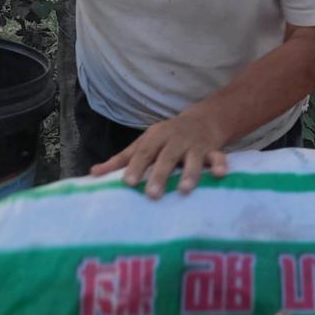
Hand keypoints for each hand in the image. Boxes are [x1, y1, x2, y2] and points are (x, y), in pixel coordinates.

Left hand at [90, 106, 229, 199]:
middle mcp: (176, 140)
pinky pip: (219, 157)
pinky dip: (221, 164)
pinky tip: (221, 175)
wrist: (203, 119)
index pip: (144, 151)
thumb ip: (122, 160)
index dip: (136, 166)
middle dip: (160, 174)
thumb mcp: (145, 143)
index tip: (128, 182)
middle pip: (167, 157)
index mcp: (156, 137)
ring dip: (190, 173)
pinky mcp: (213, 150)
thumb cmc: (167, 137)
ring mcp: (195, 145)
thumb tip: (93, 173)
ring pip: (193, 159)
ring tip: (185, 190)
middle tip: (152, 194)